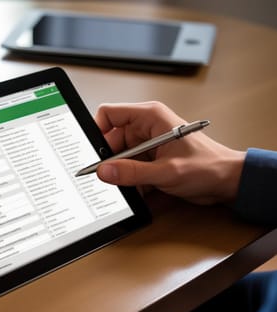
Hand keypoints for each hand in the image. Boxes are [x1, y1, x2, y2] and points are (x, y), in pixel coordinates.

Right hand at [94, 101, 245, 204]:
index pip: (109, 114)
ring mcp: (146, 144)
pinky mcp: (149, 159)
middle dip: (109, 160)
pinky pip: (128, 168)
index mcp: (150, 117)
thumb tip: (104, 171)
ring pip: (118, 157)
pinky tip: (140, 189)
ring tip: (130, 185)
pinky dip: (130, 180)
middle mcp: (146, 127)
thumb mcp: (166, 172)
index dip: (96, 131)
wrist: (228, 181)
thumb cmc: (209, 166)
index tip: (92, 153)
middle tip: (108, 177)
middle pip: (110, 140)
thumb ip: (132, 172)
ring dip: (121, 172)